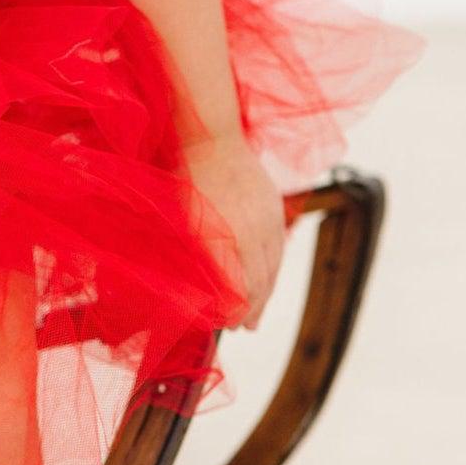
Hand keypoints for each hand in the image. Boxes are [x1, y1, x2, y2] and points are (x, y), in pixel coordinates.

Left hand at [179, 132, 288, 329]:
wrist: (212, 137)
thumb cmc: (188, 179)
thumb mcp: (186, 221)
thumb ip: (201, 256)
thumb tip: (207, 289)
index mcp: (230, 237)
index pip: (240, 287)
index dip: (236, 310)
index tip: (230, 323)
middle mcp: (254, 231)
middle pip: (261, 281)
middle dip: (253, 308)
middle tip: (246, 327)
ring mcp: (268, 218)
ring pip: (274, 266)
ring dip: (266, 293)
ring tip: (257, 314)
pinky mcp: (275, 207)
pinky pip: (279, 247)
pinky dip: (273, 268)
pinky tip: (267, 279)